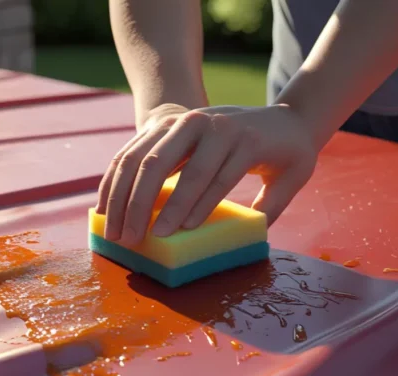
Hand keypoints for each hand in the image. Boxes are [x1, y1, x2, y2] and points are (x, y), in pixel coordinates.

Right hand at [96, 103, 319, 244]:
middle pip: (166, 163)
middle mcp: (206, 124)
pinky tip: (104, 209)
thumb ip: (272, 206)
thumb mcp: (293, 177)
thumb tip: (248, 235)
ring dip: (122, 196)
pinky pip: (130, 153)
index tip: (172, 232)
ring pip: (141, 158)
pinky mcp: (163, 126)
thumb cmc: (286, 153)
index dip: (191, 205)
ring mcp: (180, 122)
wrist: (277, 116)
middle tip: (136, 238)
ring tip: (114, 231)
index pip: (211, 174)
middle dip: (146, 204)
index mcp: (240, 137)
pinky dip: (114, 181)